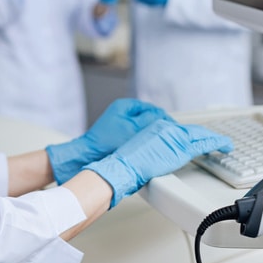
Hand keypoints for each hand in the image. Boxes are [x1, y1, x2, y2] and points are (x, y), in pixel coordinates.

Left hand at [46, 99, 171, 184]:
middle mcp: (123, 113)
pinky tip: (147, 148)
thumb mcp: (133, 128)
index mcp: (125, 106)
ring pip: (144, 128)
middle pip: (149, 118)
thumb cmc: (107, 141)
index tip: (173, 129)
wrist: (89, 156)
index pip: (152, 109)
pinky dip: (144, 141)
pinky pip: (137, 136)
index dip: (164, 119)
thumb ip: (150, 120)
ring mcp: (122, 125)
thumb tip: (164, 118)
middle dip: (158, 127)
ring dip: (151, 135)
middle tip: (168, 137)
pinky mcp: (120, 136)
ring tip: (158, 143)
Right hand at [83, 119, 232, 207]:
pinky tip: (225, 146)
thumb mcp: (142, 148)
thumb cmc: (126, 162)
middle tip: (218, 141)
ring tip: (225, 144)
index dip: (193, 135)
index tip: (199, 139)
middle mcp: (168, 128)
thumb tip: (161, 156)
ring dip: (215, 140)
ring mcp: (175, 137)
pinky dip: (218, 143)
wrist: (122, 166)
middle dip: (208, 136)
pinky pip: (205, 144)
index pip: (181, 129)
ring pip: (202, 135)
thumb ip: (155, 148)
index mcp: (157, 126)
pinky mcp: (181, 149)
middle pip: (194, 131)